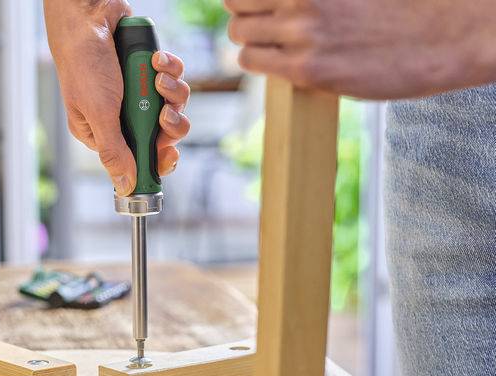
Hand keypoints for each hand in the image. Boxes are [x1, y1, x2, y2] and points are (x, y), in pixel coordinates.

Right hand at [44, 0, 190, 195]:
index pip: (137, 159)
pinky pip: (174, 77)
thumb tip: (126, 184)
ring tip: (157, 76)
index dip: (157, 160)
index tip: (169, 155)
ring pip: (173, 104)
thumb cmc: (83, 63)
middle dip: (169, 122)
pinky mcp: (150, 70)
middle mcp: (122, 114)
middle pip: (163, 134)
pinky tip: (156, 58)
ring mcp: (138, 91)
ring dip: (171, 91)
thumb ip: (114, 150)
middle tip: (163, 114)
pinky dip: (170, 67)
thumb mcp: (98, 114)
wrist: (88, 16)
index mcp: (103, 132)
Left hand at [224, 0, 495, 98]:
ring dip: (250, 39)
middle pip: (235, 1)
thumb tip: (278, 1)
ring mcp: (301, 30)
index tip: (255, 3)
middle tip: (261, 23)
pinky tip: (277, 61)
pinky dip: (258, 60)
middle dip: (245, 12)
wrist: (442, 37)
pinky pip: (252, 60)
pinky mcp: (306, 67)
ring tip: (271, 45)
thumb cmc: (400, 8)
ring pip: (239, 33)